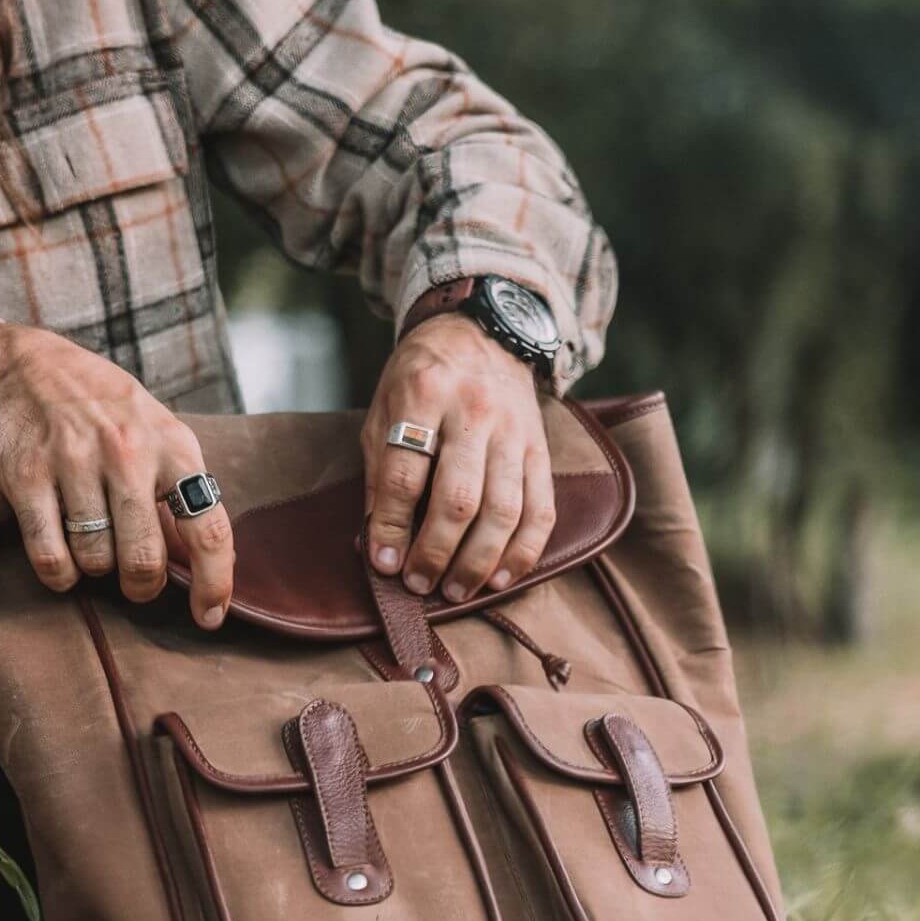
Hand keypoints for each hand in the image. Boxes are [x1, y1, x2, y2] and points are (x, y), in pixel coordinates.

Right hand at [0, 324, 233, 628]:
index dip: (215, 583)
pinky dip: (59, 574)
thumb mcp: (157, 429)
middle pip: (144, 559)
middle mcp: (128, 452)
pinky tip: (61, 562)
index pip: (210, 529)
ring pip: (95, 560)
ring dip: (94, 568)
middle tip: (135, 581)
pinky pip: (50, 556)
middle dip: (142, 585)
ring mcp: (74, 462)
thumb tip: (204, 559)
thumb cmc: (102, 407)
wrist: (24, 364)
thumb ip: (180, 486)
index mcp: (173, 445)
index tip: (209, 618)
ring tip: (91, 544)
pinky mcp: (27, 475)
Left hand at [362, 314, 555, 600]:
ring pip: (504, 510)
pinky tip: (501, 578)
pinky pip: (541, 509)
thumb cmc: (423, 377)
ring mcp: (513, 432)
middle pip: (459, 498)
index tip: (384, 564)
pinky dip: (523, 551)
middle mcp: (473, 412)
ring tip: (456, 592)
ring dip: (479, 561)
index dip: (392, 527)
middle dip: (437, 552)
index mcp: (423, 395)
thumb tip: (378, 542)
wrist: (483, 329)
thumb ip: (381, 471)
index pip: (406, 475)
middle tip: (419, 584)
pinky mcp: (540, 449)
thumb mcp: (384, 408)